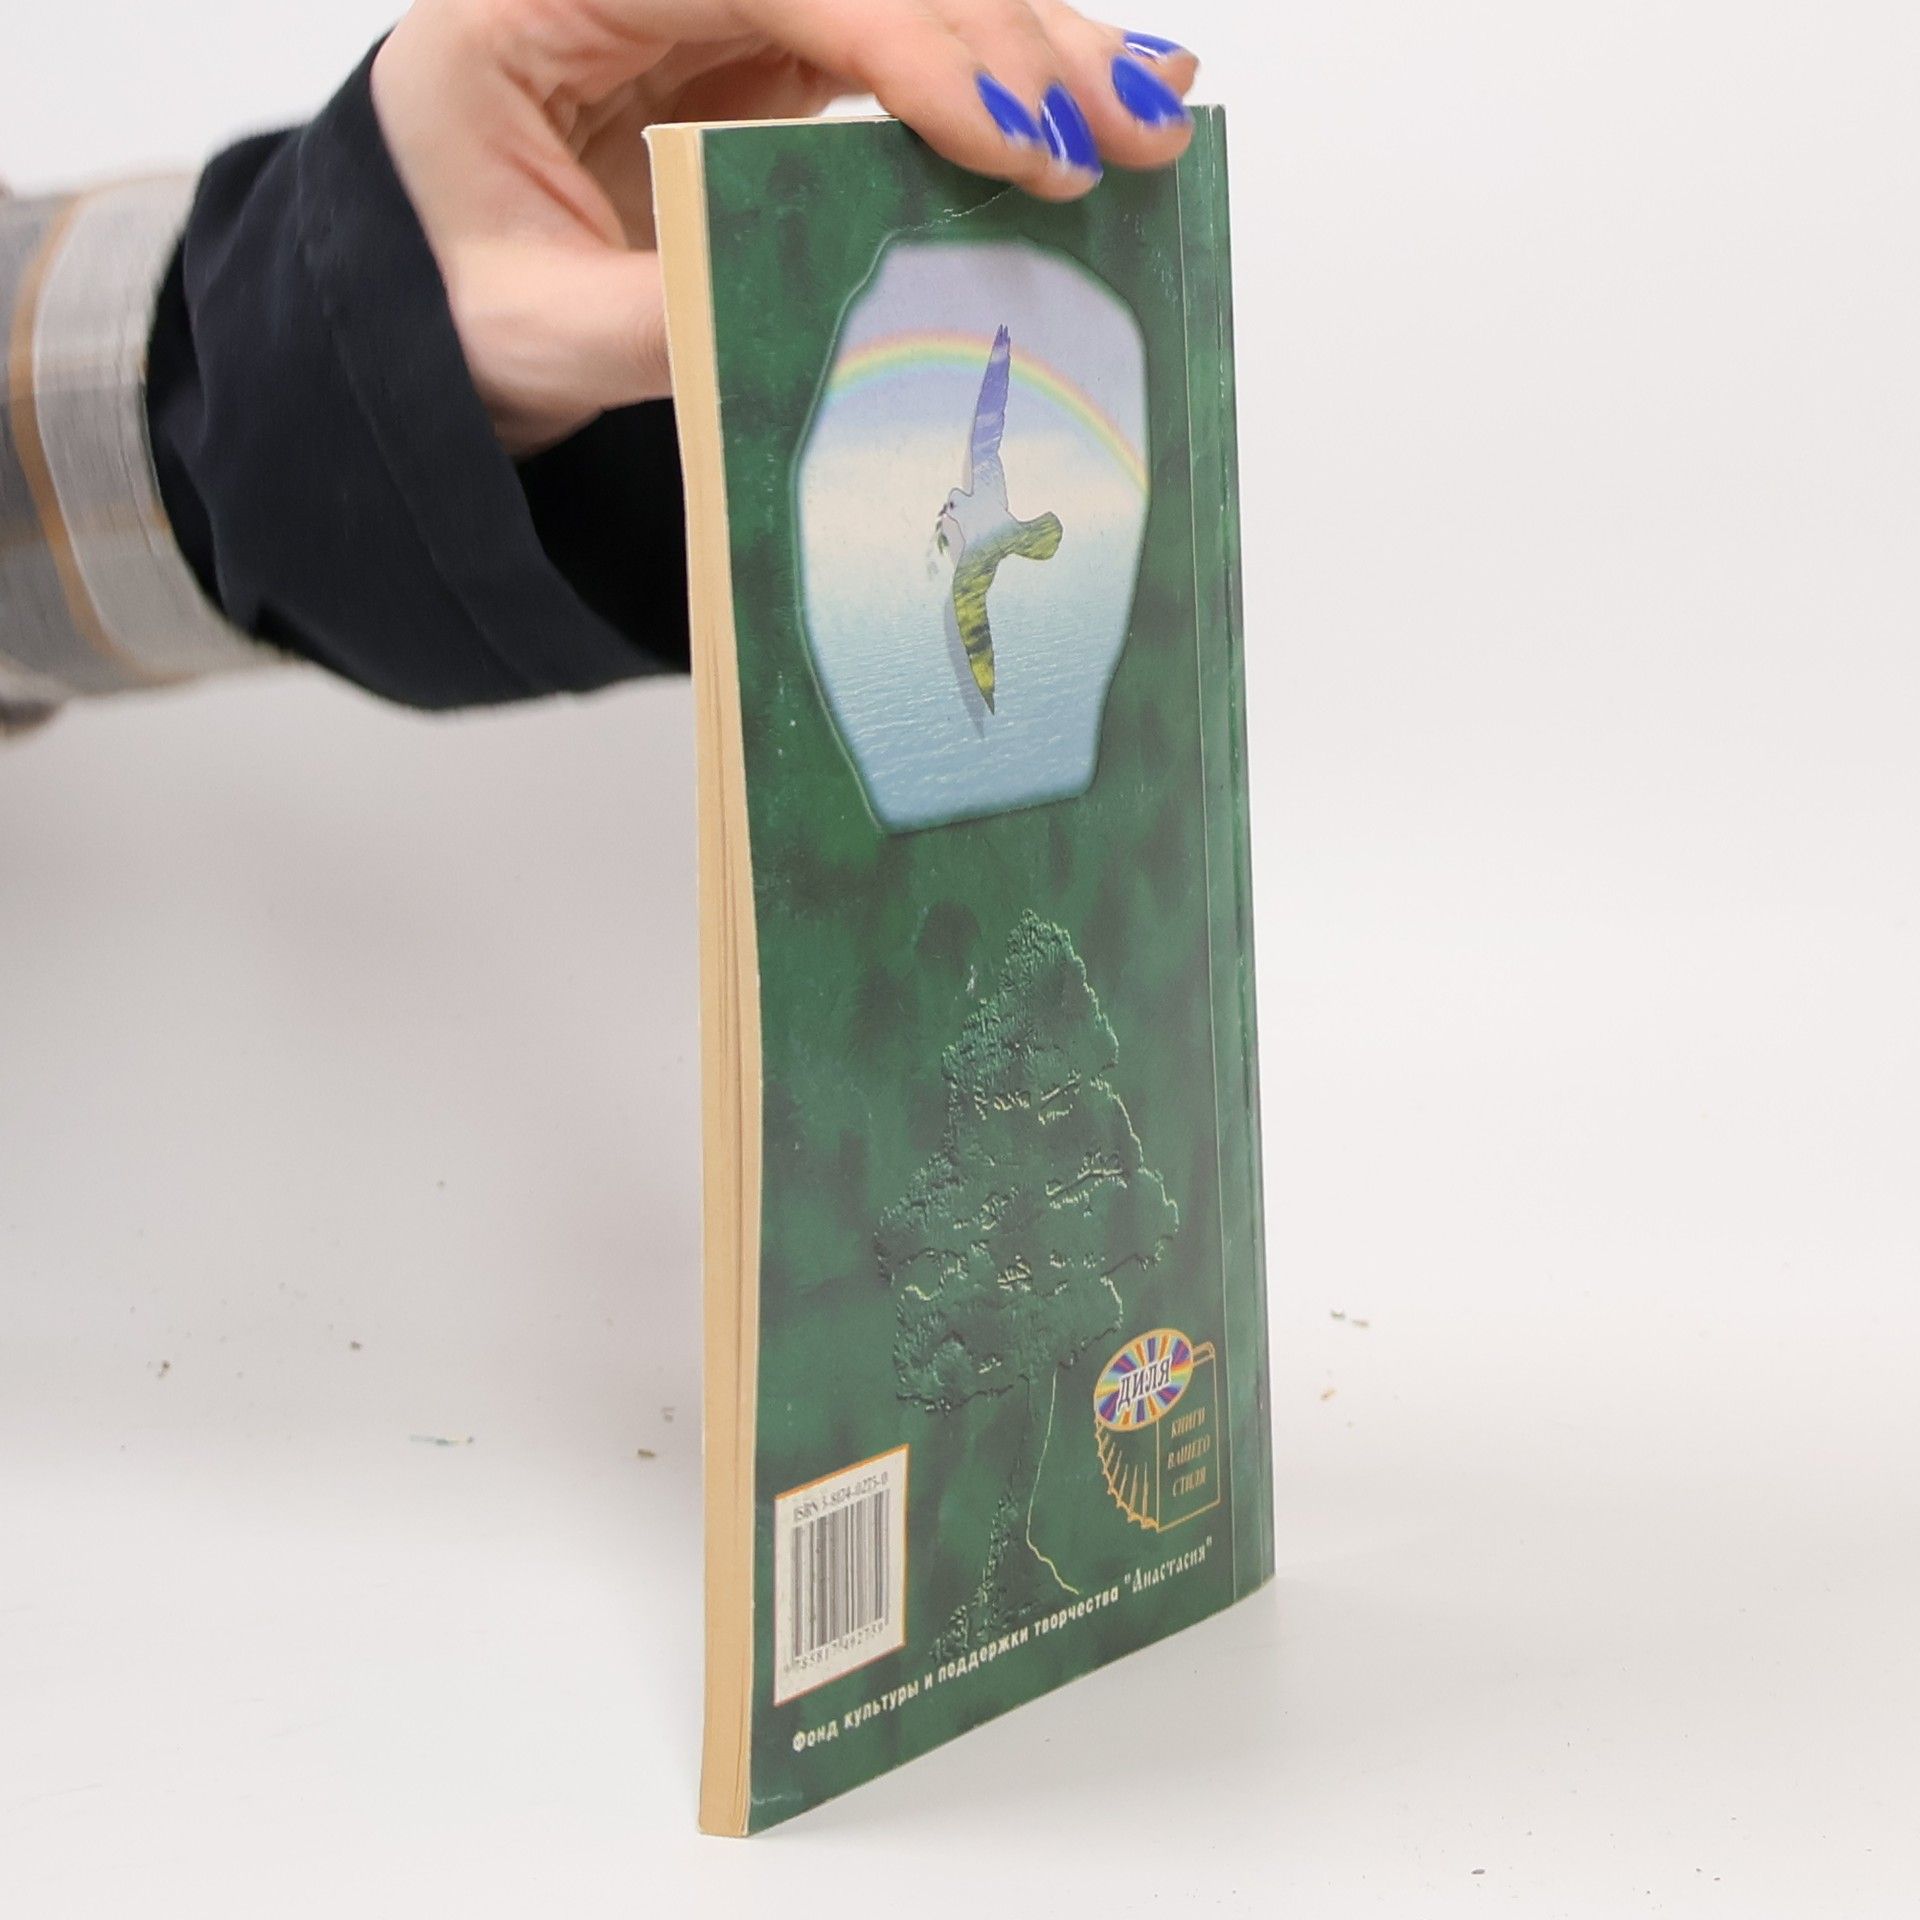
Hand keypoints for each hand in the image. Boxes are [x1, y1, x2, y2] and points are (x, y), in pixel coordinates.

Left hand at [370, 0, 1198, 454]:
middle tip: (1123, 131)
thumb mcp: (532, 337)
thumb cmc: (437, 309)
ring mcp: (711, 12)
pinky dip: (993, 80)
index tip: (1009, 139)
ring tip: (1150, 112)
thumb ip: (666, 314)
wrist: (414, 312)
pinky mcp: (759, 59)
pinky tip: (1092, 93)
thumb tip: (833, 313)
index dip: (904, 42)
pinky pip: (895, 49)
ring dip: (1029, 49)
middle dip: (1002, 41)